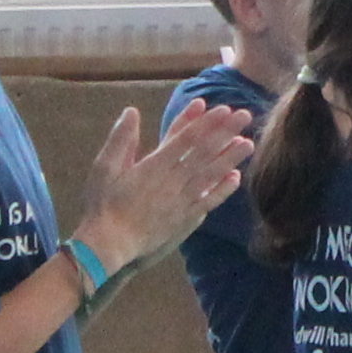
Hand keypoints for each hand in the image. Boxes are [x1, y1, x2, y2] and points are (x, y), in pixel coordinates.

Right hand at [77, 96, 254, 271]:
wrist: (109, 243)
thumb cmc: (103, 204)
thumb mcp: (104, 167)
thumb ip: (120, 139)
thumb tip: (131, 111)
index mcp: (153, 165)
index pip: (185, 138)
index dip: (205, 122)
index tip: (222, 109)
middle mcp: (172, 181)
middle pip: (203, 152)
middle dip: (225, 132)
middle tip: (245, 115)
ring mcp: (181, 201)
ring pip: (210, 175)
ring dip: (230, 158)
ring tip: (249, 143)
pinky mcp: (185, 219)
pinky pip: (208, 202)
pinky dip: (223, 189)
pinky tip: (236, 177)